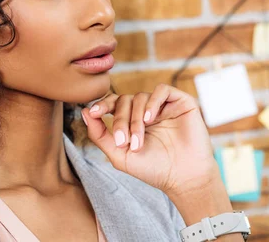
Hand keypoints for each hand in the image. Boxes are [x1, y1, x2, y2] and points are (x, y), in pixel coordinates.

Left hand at [81, 83, 220, 196]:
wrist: (183, 178)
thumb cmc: (153, 169)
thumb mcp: (119, 155)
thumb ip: (100, 134)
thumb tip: (84, 112)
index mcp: (132, 120)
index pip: (114, 103)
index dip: (102, 104)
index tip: (94, 112)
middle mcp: (147, 110)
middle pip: (125, 100)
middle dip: (121, 120)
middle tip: (124, 142)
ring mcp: (164, 105)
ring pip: (141, 96)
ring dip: (135, 118)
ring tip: (139, 140)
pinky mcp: (181, 102)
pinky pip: (162, 90)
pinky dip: (153, 102)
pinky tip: (150, 118)